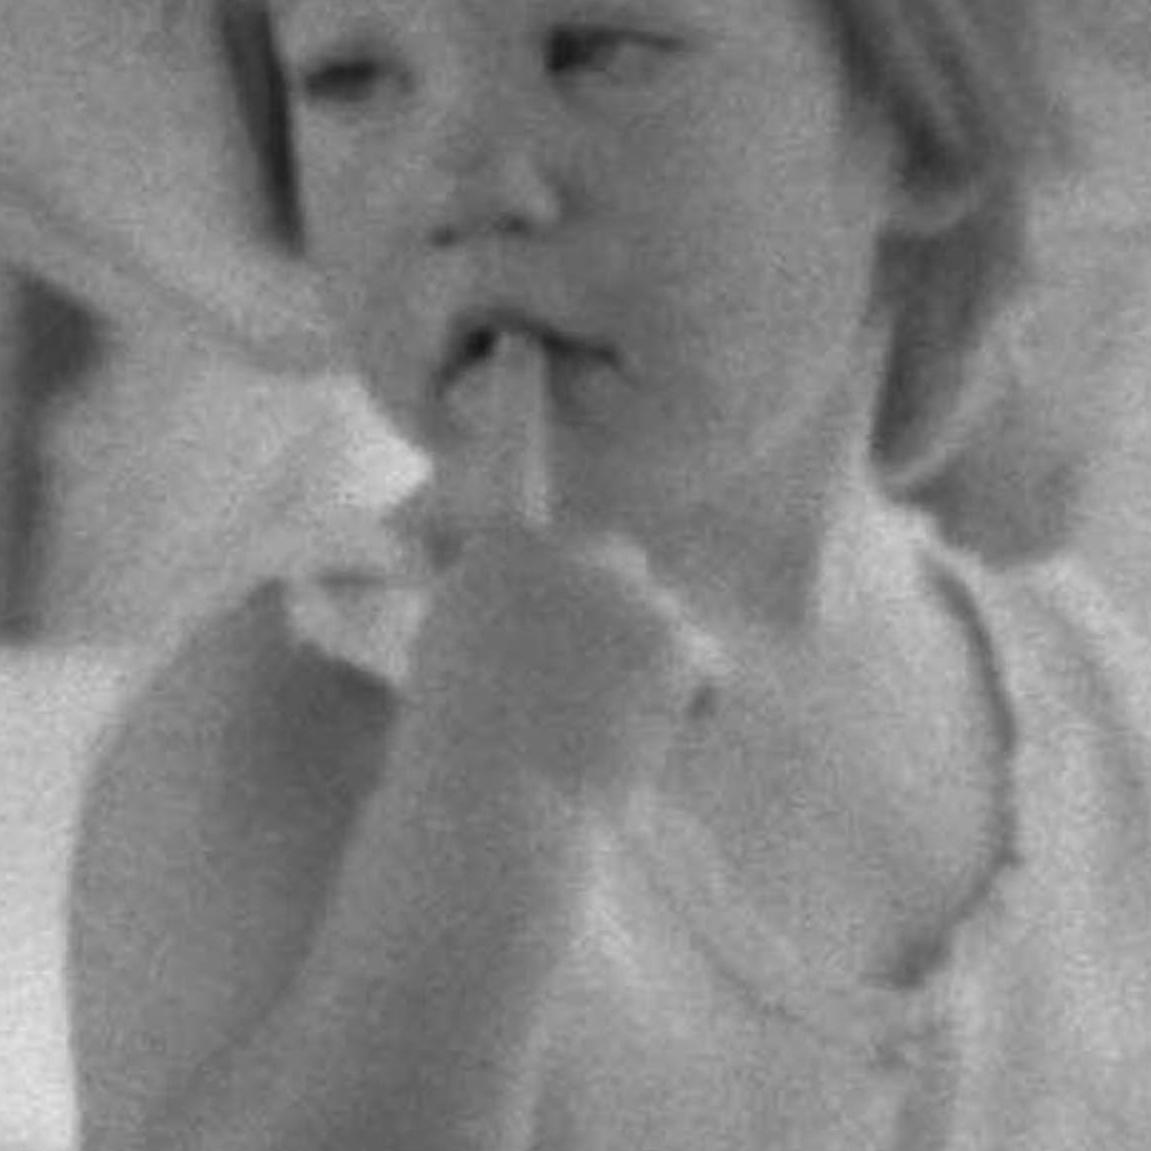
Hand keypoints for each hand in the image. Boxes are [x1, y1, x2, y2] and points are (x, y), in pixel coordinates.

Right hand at [400, 336, 712, 797]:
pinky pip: (704, 669)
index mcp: (497, 551)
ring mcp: (624, 590)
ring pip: (664, 623)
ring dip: (649, 672)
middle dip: (615, 618)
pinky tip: (640, 742)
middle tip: (574, 695)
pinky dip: (688, 708)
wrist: (492, 810)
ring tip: (593, 729)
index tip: (521, 340)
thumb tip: (469, 584)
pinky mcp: (670, 637)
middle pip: (619, 568)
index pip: (510, 461)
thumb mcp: (445, 662)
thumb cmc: (458, 753)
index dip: (517, 397)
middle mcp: (564, 551)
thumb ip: (489, 605)